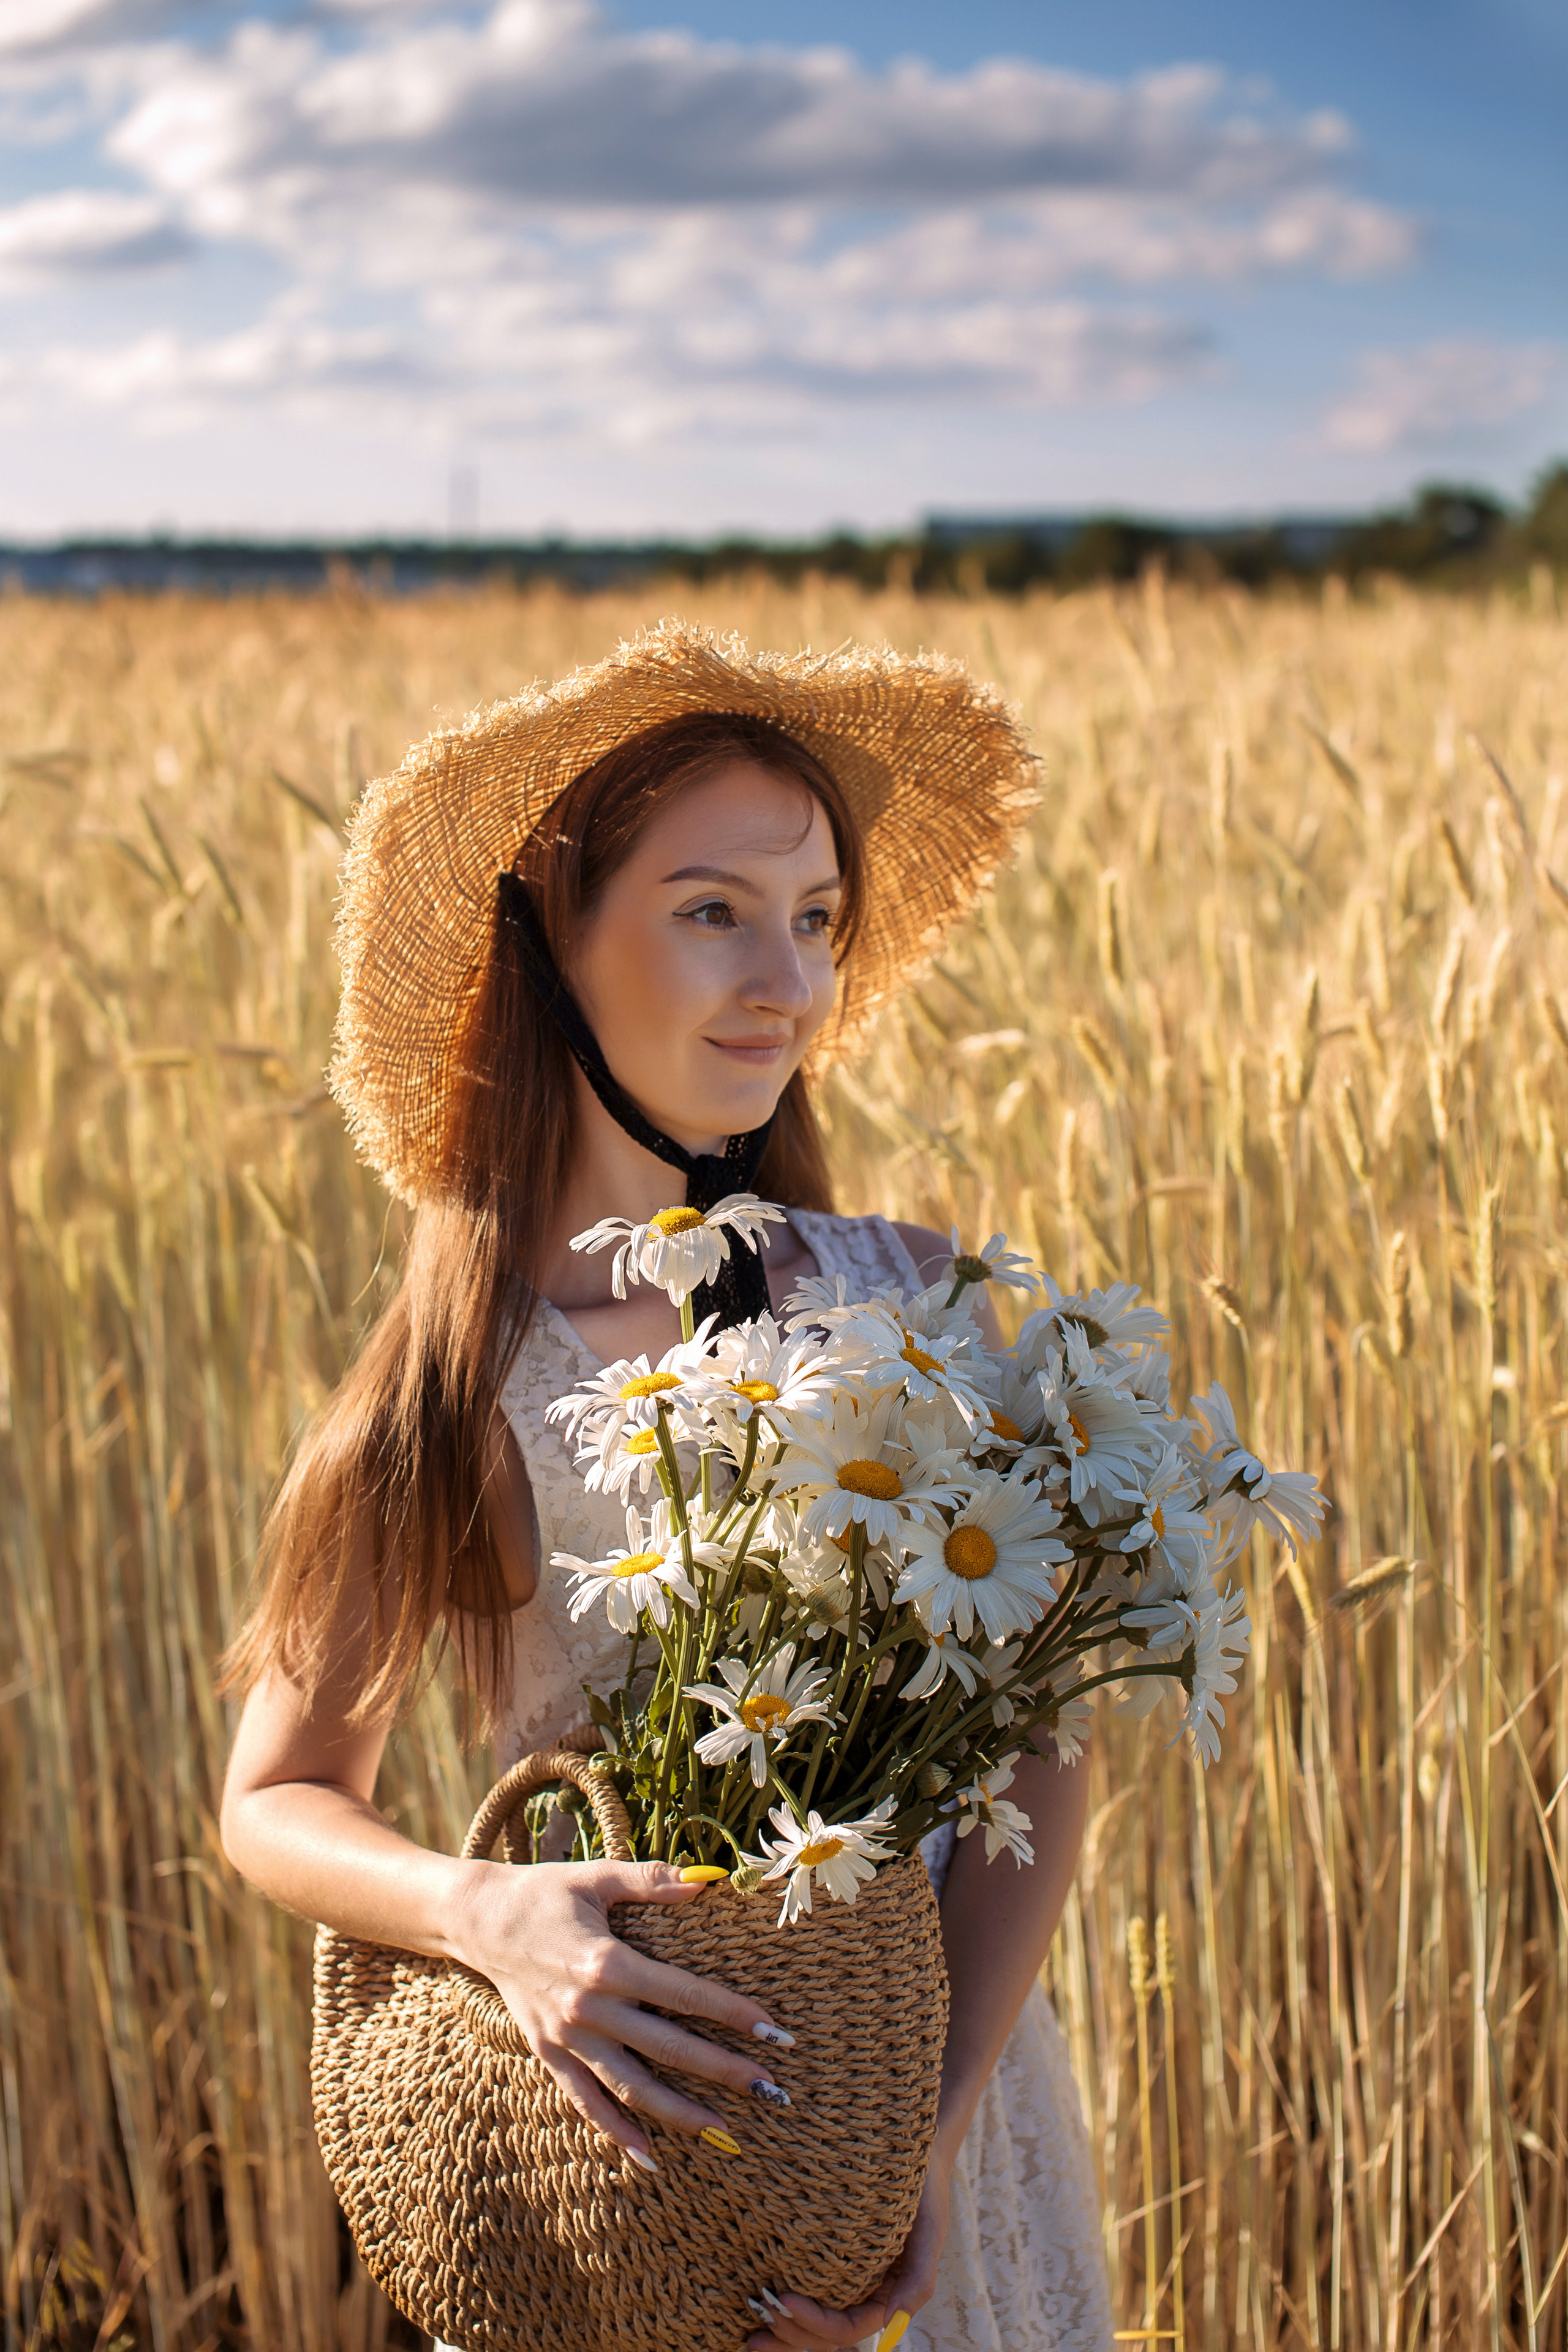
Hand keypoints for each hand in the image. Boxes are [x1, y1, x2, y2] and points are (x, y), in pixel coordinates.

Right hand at [453, 1855, 792, 2164]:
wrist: (479, 1920)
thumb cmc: (545, 1892)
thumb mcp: (599, 1876)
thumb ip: (653, 1879)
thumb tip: (709, 1880)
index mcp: (608, 1962)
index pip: (685, 1996)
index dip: (733, 2015)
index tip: (773, 2033)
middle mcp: (590, 2008)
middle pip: (668, 2048)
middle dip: (722, 2071)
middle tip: (770, 2090)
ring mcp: (567, 2038)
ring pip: (631, 2087)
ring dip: (679, 2113)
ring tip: (723, 2131)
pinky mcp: (548, 2054)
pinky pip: (585, 2102)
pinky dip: (616, 2132)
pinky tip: (650, 2157)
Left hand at [745, 2160, 951, 2351]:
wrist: (910, 2149)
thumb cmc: (922, 2188)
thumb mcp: (928, 2230)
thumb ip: (917, 2280)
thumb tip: (893, 2325)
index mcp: (883, 2297)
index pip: (846, 2329)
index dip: (815, 2325)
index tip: (783, 2300)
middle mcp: (859, 2294)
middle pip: (822, 2335)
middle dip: (791, 2334)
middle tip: (759, 2319)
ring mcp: (839, 2277)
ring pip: (808, 2322)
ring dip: (781, 2331)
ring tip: (749, 2329)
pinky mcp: (821, 2253)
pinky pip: (800, 2288)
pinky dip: (780, 2305)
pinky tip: (750, 2301)